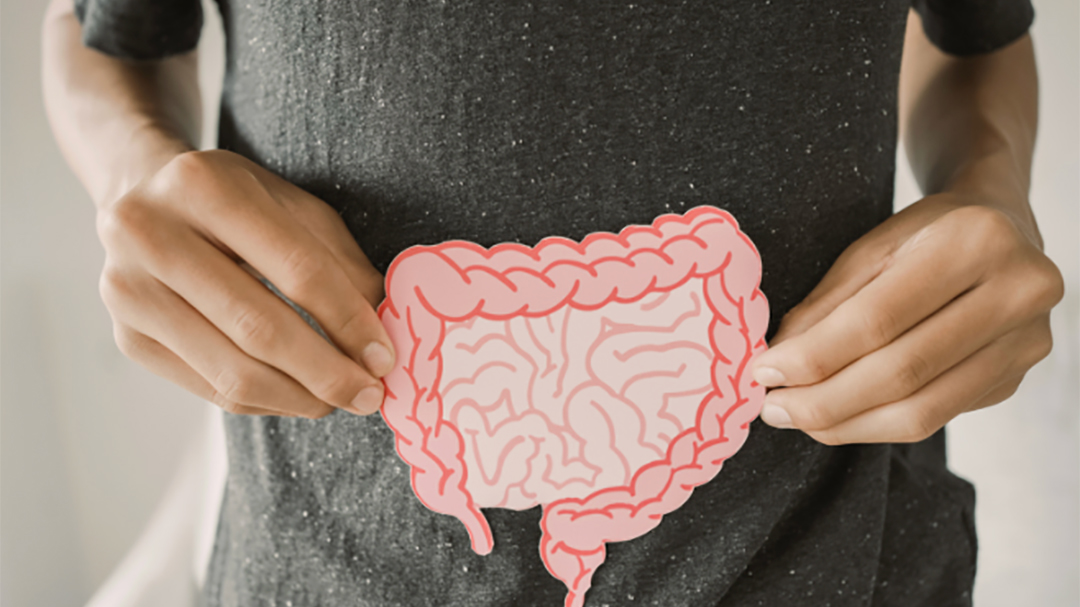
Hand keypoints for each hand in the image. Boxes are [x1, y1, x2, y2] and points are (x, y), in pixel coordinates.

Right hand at [97, 149, 394, 417]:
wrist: (145, 202)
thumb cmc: (236, 204)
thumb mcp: (296, 209)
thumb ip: (342, 266)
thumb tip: (383, 333)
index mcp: (203, 185)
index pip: (296, 268)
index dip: (347, 320)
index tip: (385, 357)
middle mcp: (150, 235)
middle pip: (258, 327)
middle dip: (327, 372)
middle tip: (370, 395)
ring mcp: (129, 292)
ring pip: (233, 371)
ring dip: (300, 397)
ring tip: (341, 401)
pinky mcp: (128, 339)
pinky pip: (212, 389)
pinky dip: (267, 402)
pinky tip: (299, 396)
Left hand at [750, 194, 1063, 444]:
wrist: (1003, 230)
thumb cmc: (927, 235)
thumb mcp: (871, 248)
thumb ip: (827, 305)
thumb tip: (777, 364)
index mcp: (975, 242)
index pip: (878, 319)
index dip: (814, 355)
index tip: (763, 372)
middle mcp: (1016, 293)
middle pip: (902, 373)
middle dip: (825, 400)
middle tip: (774, 409)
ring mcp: (1025, 343)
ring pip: (922, 412)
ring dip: (847, 424)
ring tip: (798, 420)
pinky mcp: (1015, 378)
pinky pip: (937, 418)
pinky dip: (878, 425)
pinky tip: (840, 418)